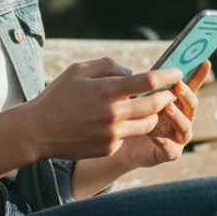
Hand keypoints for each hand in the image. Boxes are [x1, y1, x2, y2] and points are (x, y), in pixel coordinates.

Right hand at [19, 57, 183, 161]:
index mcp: (106, 90)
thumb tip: (132, 74)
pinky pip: (129, 135)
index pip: (148, 82)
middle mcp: (112, 114)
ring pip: (148, 123)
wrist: (38, 131)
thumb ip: (109, 66)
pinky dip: (130, 126)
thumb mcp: (79, 70)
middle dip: (166, 95)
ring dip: (153, 113)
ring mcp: (112, 134)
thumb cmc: (59, 95)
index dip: (167, 75)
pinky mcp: (109, 149)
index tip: (178, 72)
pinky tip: (118, 120)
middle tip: (169, 89)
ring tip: (148, 104)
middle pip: (154, 104)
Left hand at [112, 61, 210, 171]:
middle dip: (187, 95)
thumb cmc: (134, 114)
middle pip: (192, 106)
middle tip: (177, 85)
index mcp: (178, 103)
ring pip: (186, 128)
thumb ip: (150, 86)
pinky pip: (171, 150)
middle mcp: (182, 119)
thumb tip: (152, 68)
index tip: (205, 61)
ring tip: (167, 107)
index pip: (192, 87)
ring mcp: (178, 137)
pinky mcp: (169, 154)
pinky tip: (155, 135)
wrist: (123, 140)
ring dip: (178, 117)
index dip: (199, 75)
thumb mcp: (141, 97)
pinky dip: (164, 142)